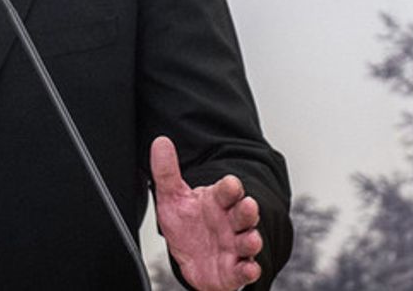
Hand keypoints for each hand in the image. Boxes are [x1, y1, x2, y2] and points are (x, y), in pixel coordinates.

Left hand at [150, 137, 261, 290]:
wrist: (191, 258)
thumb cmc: (187, 225)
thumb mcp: (172, 197)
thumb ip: (166, 171)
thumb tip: (160, 142)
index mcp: (217, 201)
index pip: (228, 190)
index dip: (230, 187)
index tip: (231, 183)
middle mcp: (230, 222)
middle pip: (243, 214)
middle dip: (247, 210)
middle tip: (248, 206)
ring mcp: (234, 246)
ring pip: (248, 241)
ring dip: (252, 240)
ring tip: (252, 239)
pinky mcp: (234, 269)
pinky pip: (244, 270)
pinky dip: (248, 270)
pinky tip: (249, 268)